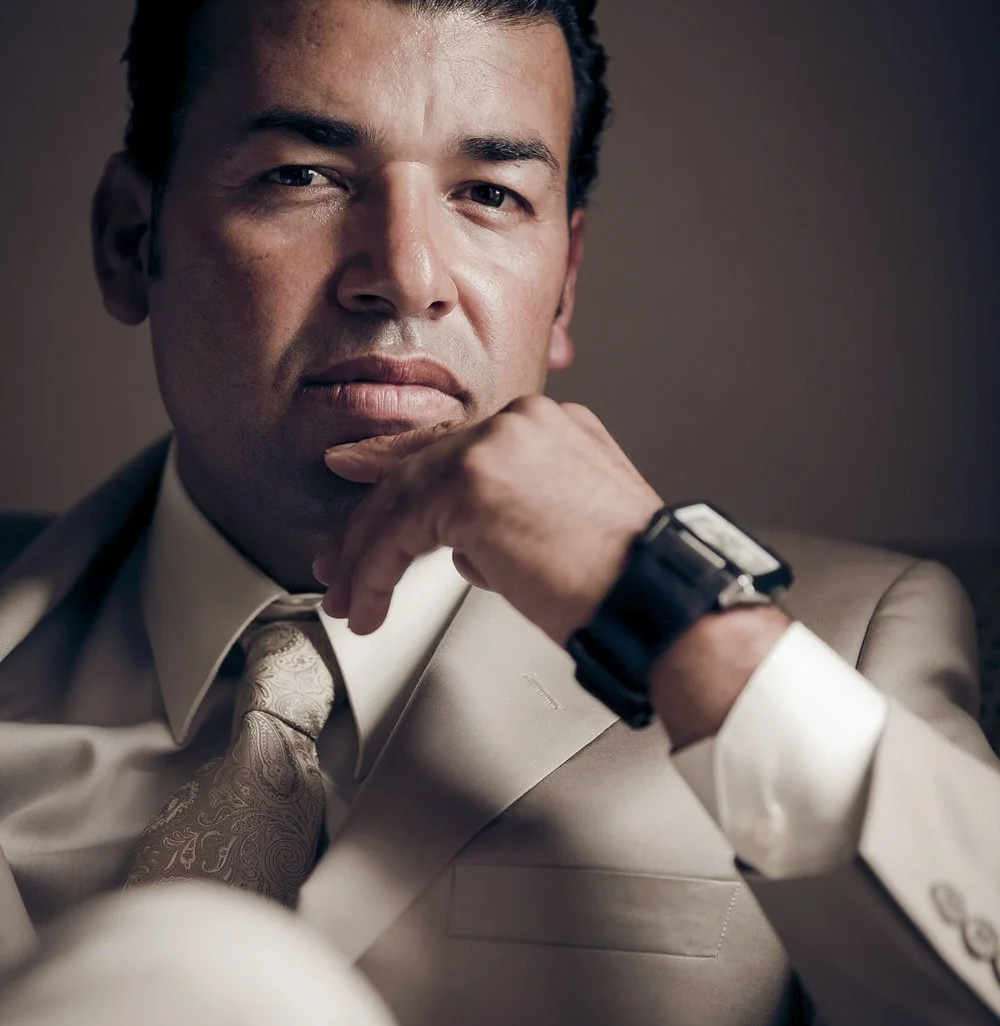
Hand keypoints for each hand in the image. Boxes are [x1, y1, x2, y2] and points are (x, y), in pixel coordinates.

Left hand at [313, 395, 662, 643]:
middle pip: (422, 467)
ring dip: (366, 556)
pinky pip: (398, 528)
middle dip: (371, 524)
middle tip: (342, 563)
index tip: (365, 491)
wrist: (654, 594)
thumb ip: (514, 515)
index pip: (457, 450)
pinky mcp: (469, 483)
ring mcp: (495, 446)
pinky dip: (375, 571)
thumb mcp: (570, 525)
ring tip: (352, 599)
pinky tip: (371, 603)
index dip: (401, 474)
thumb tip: (467, 544)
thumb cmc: (627, 579)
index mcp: (550, 426)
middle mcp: (522, 423)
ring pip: (401, 496)